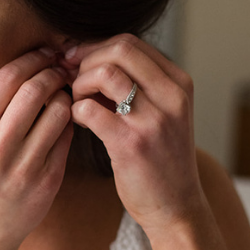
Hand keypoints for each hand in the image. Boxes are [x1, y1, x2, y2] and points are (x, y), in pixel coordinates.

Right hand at [0, 47, 74, 249]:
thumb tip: (26, 67)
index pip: (8, 77)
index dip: (32, 58)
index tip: (44, 53)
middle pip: (36, 89)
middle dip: (54, 72)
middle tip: (62, 68)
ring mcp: (24, 165)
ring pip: (59, 112)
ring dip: (67, 96)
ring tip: (66, 93)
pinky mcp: (47, 181)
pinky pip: (67, 138)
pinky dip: (71, 122)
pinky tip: (68, 119)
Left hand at [64, 35, 204, 232]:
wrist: (176, 207)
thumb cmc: (162, 159)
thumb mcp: (165, 114)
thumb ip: (138, 84)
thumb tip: (89, 56)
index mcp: (179, 84)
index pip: (131, 42)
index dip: (95, 46)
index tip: (76, 60)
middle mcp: (172, 97)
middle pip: (118, 50)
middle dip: (85, 59)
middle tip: (70, 77)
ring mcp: (154, 120)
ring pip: (104, 74)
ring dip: (79, 84)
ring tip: (77, 101)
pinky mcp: (131, 144)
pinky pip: (89, 109)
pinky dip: (76, 110)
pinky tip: (78, 121)